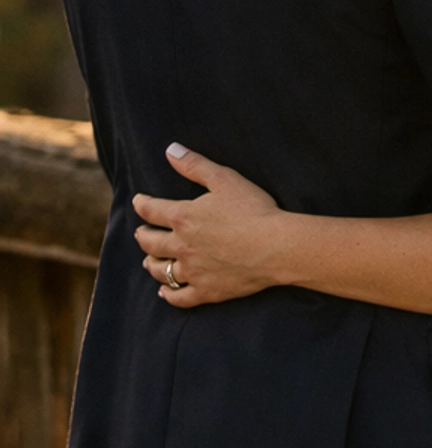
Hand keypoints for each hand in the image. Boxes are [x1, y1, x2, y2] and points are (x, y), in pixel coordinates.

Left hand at [133, 146, 288, 307]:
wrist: (275, 246)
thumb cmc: (253, 209)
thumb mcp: (225, 179)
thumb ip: (195, 165)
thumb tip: (170, 150)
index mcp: (183, 217)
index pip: (151, 210)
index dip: (142, 205)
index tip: (139, 202)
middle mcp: (181, 246)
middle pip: (150, 243)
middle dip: (142, 236)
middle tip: (141, 233)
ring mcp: (192, 271)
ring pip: (161, 271)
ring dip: (152, 264)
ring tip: (149, 261)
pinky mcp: (206, 291)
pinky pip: (179, 296)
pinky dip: (168, 294)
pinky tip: (165, 291)